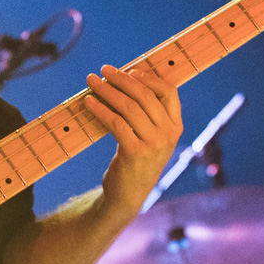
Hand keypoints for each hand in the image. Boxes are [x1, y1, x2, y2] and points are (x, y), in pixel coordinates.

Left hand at [84, 65, 182, 221]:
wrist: (129, 194)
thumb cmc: (136, 158)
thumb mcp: (150, 136)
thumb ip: (147, 112)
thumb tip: (126, 78)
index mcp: (175, 126)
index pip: (169, 92)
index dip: (148, 77)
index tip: (129, 69)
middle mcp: (168, 134)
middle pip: (145, 95)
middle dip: (121, 78)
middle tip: (103, 70)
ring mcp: (153, 143)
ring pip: (128, 106)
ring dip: (106, 90)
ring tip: (91, 81)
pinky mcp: (135, 152)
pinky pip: (115, 122)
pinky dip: (100, 109)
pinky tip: (88, 102)